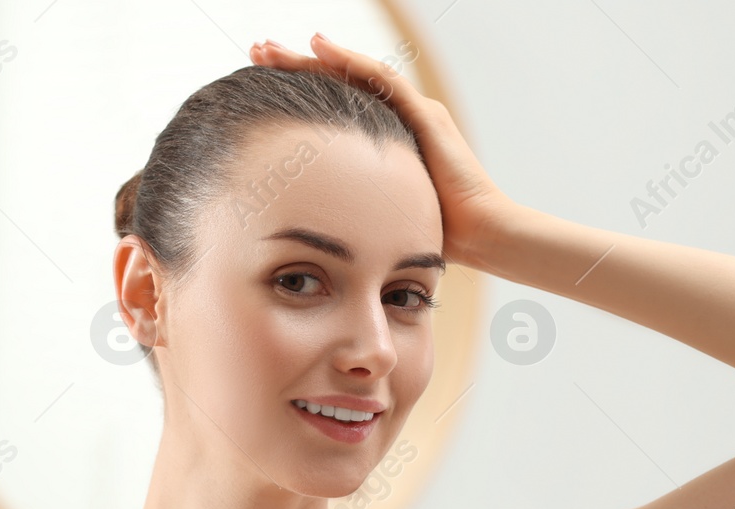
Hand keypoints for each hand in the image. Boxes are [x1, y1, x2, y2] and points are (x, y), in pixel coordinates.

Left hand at [249, 33, 515, 270]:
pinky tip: (318, 46)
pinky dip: (349, 61)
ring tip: (271, 48)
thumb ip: (347, 207)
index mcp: (385, 139)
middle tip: (255, 51)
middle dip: (294, 65)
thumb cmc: (433, 236)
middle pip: (338, 82)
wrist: (479, 235)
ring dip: (311, 57)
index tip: (257, 84)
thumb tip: (306, 226)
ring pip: (353, 73)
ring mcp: (414, 111)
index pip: (334, 105)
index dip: (296, 93)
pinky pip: (381, 80)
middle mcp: (398, 117)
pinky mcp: (425, 115)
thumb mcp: (374, 216)